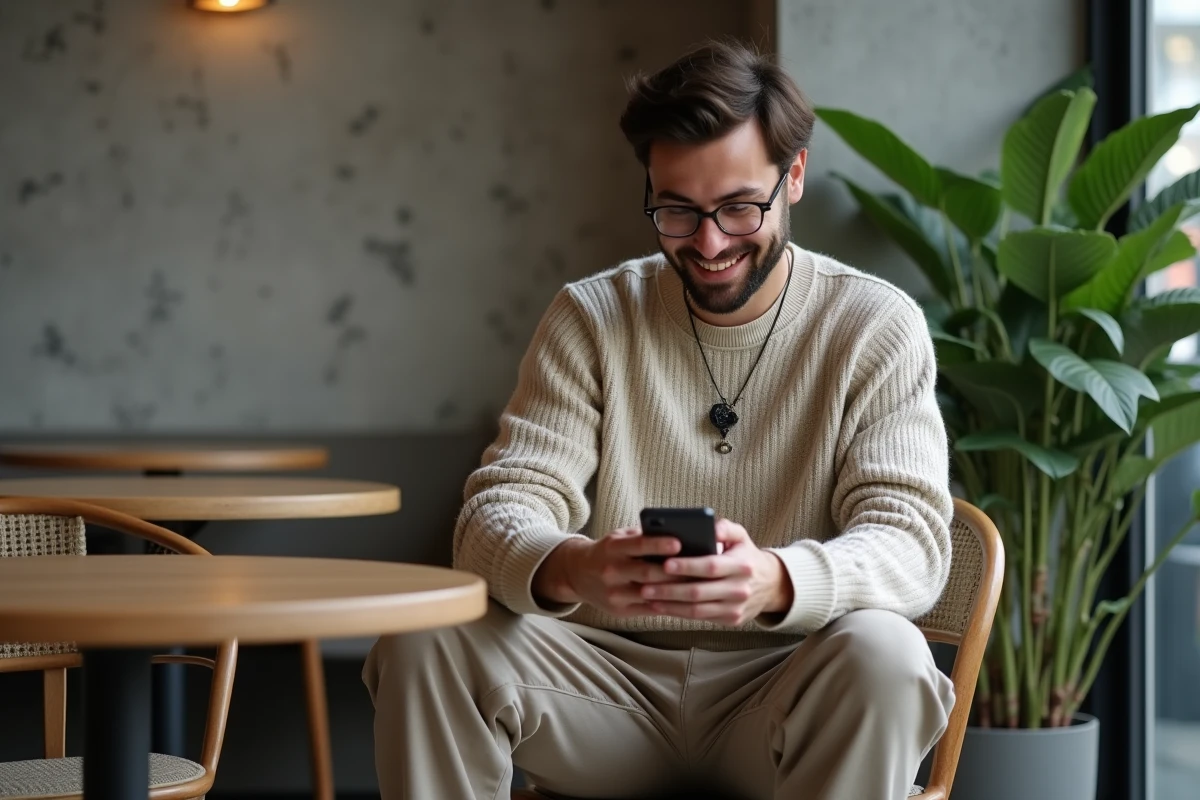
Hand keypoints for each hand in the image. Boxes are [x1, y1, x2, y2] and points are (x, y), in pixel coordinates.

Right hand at [533, 529, 687, 616]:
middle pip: (646, 572)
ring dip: (674, 590)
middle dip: (673, 571)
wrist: (577, 574)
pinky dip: (667, 604)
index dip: (658, 544)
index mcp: (612, 548)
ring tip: (698, 585)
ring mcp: (614, 593)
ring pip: (649, 593)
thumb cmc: (608, 552)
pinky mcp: (619, 610)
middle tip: (698, 568)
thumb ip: (643, 537)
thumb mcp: (619, 537)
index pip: (638, 545)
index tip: (679, 542)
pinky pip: (648, 609)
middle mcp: (611, 571)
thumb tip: (678, 534)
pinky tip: (685, 600)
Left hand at [639, 519, 792, 625]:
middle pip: (699, 592)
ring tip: (648, 596)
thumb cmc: (745, 555)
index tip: (665, 563)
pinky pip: (700, 618)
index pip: (711, 566)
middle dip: (669, 590)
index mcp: (742, 565)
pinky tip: (660, 606)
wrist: (770, 584)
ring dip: (669, 605)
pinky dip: (678, 613)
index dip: (687, 566)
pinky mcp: (731, 620)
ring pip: (697, 609)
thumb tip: (711, 526)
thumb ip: (726, 528)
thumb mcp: (741, 537)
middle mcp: (740, 589)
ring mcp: (736, 608)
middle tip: (645, 586)